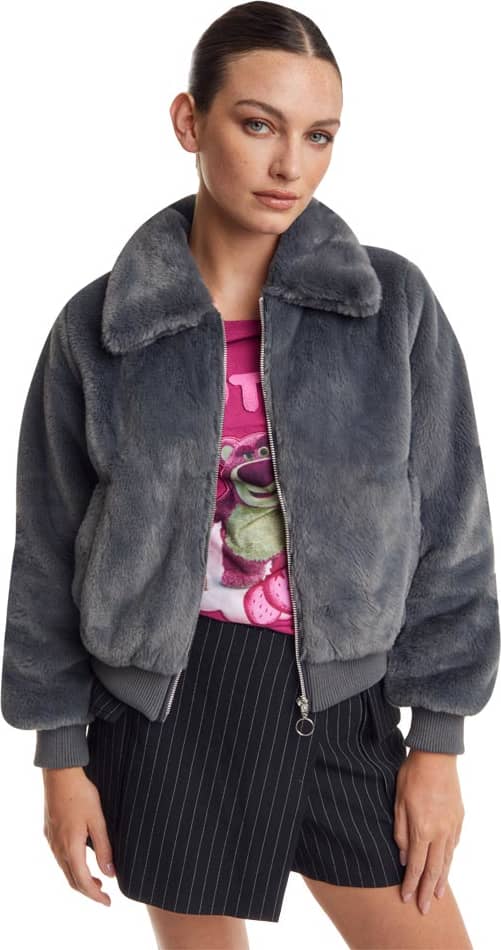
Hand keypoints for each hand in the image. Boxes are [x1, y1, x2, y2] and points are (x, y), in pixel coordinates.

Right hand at [42, 766, 115, 905]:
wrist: (60, 774)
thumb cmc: (81, 794)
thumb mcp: (97, 820)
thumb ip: (104, 848)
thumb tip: (110, 873)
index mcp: (70, 847)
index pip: (83, 881)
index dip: (96, 895)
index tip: (108, 902)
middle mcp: (58, 848)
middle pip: (72, 880)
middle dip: (88, 891)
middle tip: (105, 896)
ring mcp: (51, 841)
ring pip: (65, 870)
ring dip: (80, 880)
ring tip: (97, 881)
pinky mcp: (49, 832)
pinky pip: (60, 858)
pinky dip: (72, 867)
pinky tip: (82, 861)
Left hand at [393, 748, 464, 914]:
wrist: (437, 755)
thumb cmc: (412, 775)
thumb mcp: (398, 802)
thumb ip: (400, 832)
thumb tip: (404, 857)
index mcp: (423, 829)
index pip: (417, 866)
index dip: (411, 884)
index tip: (406, 899)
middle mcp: (440, 832)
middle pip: (435, 869)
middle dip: (428, 891)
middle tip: (425, 909)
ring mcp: (452, 825)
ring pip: (448, 859)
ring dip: (442, 879)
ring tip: (438, 895)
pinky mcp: (459, 817)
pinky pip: (454, 843)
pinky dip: (450, 857)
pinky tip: (447, 863)